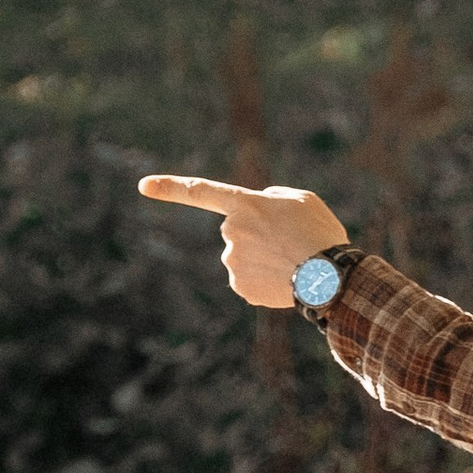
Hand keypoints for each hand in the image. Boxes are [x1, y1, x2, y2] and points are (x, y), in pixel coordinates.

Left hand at [137, 173, 348, 309]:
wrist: (329, 277)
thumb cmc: (319, 233)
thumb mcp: (301, 200)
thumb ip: (272, 198)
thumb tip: (260, 209)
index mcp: (244, 205)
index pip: (200, 191)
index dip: (169, 187)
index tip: (142, 186)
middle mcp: (230, 232)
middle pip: (239, 231)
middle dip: (260, 236)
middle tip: (291, 242)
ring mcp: (232, 262)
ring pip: (245, 257)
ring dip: (266, 258)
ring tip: (294, 261)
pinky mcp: (240, 287)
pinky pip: (250, 280)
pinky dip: (267, 280)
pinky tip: (287, 279)